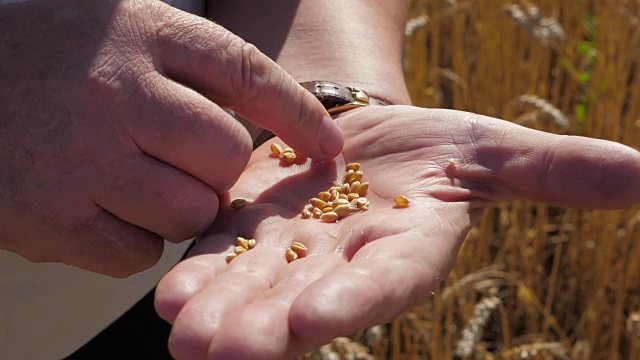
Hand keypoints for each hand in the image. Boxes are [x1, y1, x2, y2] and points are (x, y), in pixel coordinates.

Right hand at [0, 0, 341, 276]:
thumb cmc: (44, 61)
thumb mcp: (116, 30)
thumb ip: (187, 67)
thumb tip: (275, 121)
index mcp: (139, 33)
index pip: (247, 73)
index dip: (298, 113)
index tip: (328, 144)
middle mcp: (117, 93)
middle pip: (226, 158)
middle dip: (218, 169)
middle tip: (180, 158)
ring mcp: (83, 160)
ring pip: (190, 212)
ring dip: (177, 206)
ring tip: (128, 178)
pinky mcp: (52, 219)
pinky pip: (138, 254)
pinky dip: (131, 240)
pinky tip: (95, 207)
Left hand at [155, 106, 639, 358]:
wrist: (365, 140)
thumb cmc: (437, 150)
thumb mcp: (495, 152)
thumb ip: (560, 172)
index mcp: (404, 248)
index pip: (386, 283)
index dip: (356, 302)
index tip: (315, 324)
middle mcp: (345, 262)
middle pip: (307, 300)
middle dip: (268, 329)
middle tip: (222, 357)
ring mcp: (292, 250)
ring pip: (255, 290)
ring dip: (221, 315)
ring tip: (186, 339)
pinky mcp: (249, 229)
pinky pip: (221, 258)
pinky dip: (198, 278)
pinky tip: (171, 297)